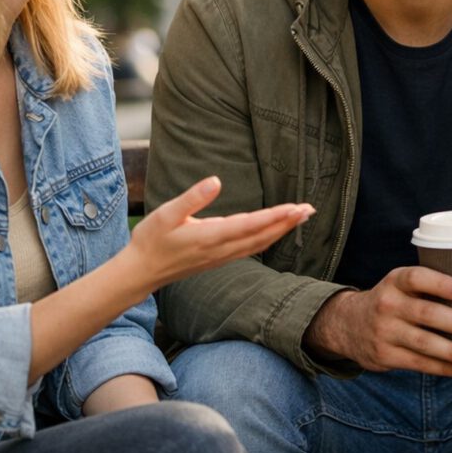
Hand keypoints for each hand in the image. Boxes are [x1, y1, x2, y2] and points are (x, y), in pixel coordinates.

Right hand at [130, 177, 312, 290]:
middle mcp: (220, 249)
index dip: (274, 217)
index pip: (250, 225)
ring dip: (282, 230)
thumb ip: (193, 197)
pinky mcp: (220, 259)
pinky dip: (269, 238)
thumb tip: (216, 180)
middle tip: (310, 209)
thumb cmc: (151, 240)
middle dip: (287, 222)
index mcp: (209, 236)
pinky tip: (278, 230)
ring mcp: (222, 257)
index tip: (295, 208)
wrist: (141, 272)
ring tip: (301, 217)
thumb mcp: (166, 213)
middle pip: (262, 236)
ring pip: (260, 243)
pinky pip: (252, 249)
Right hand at [304, 266, 451, 375]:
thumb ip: (428, 286)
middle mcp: (387, 304)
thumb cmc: (392, 301)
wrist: (348, 324)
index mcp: (395, 281)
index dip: (442, 284)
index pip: (418, 278)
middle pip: (426, 313)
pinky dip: (443, 367)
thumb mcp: (400, 284)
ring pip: (424, 343)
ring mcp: (384, 331)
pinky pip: (418, 363)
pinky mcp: (385, 355)